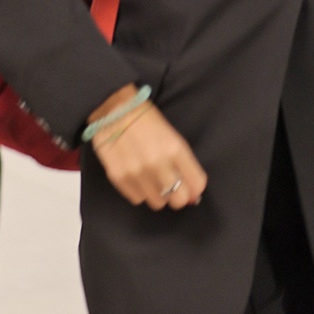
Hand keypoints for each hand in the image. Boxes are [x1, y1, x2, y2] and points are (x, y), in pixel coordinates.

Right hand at [89, 87, 207, 209]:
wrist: (116, 111)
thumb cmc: (149, 123)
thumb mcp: (174, 138)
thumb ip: (185, 165)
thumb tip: (193, 193)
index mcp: (176, 150)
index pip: (197, 185)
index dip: (195, 189)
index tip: (191, 187)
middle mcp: (157, 163)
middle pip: (178, 200)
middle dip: (178, 195)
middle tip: (172, 185)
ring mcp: (137, 172)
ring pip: (158, 203)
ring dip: (158, 194)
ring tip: (152, 179)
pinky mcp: (119, 177)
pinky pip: (137, 199)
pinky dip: (140, 191)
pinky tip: (138, 177)